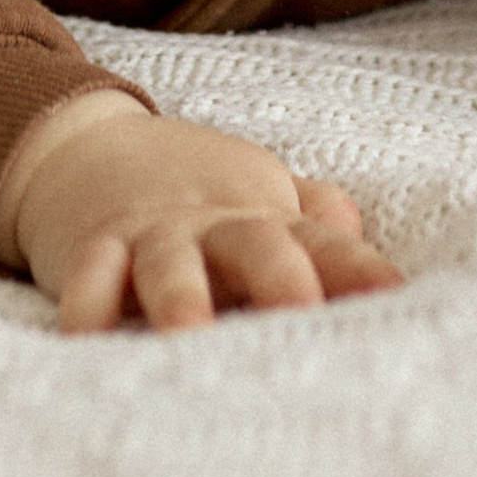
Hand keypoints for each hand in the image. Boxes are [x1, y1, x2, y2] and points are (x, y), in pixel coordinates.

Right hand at [0, 93, 404, 333]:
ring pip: (171, 261)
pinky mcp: (94, 244)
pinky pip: (89, 271)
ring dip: (181, 294)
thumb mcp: (256, 195)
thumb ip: (313, 220)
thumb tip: (362, 238)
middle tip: (301, 309)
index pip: (323, 241)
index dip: (357, 268)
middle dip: (278, 275)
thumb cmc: (190, 188)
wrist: (84, 141)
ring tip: (188, 333)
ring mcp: (154, 232)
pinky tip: (86, 335)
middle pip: (254, 242)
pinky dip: (86, 300)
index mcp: (264, 215)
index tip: (392, 296)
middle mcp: (214, 222)